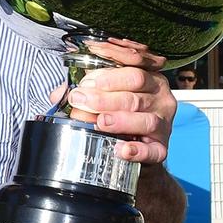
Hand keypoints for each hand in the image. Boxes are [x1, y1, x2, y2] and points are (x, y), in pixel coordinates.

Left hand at [66, 38, 176, 164]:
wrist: (136, 144)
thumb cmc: (119, 111)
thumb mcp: (106, 93)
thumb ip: (85, 89)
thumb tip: (59, 93)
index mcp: (149, 79)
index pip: (134, 71)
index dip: (109, 75)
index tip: (85, 80)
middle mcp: (160, 98)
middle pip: (135, 94)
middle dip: (104, 98)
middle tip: (80, 99)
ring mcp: (163, 124)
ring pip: (146, 120)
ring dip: (121, 120)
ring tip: (101, 121)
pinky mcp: (161, 148)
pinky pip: (154, 151)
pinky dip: (138, 151)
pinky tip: (122, 149)